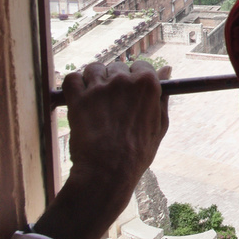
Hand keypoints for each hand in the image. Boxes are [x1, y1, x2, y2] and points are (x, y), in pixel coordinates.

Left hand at [31, 61, 170, 238]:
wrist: (107, 172)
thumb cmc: (137, 153)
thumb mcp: (160, 125)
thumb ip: (162, 95)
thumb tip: (167, 70)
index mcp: (147, 84)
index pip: (141, 65)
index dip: (134, 78)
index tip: (129, 91)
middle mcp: (123, 80)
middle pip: (117, 67)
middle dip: (113, 80)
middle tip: (110, 103)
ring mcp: (99, 88)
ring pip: (94, 69)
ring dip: (93, 80)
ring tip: (94, 100)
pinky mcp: (78, 98)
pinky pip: (71, 79)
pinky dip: (73, 85)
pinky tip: (78, 99)